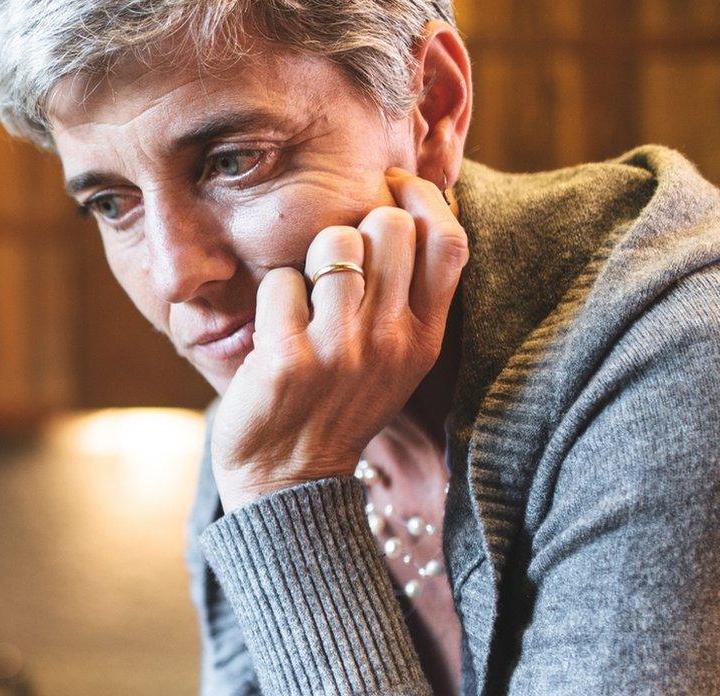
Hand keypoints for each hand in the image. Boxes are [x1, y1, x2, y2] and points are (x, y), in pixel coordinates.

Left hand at [211, 168, 468, 509]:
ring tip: (302, 300)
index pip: (449, 241)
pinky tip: (273, 330)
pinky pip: (280, 281)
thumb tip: (407, 210)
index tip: (392, 187)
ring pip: (333, 242)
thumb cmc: (335, 408)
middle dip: (355, 227)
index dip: (422, 198)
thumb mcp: (393, 361)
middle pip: (389, 227)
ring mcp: (341, 350)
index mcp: (424, 339)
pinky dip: (270, 294)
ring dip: (308, 259)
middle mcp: (391, 341)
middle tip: (332, 261)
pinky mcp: (290, 359)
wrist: (286, 484)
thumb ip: (407, 297)